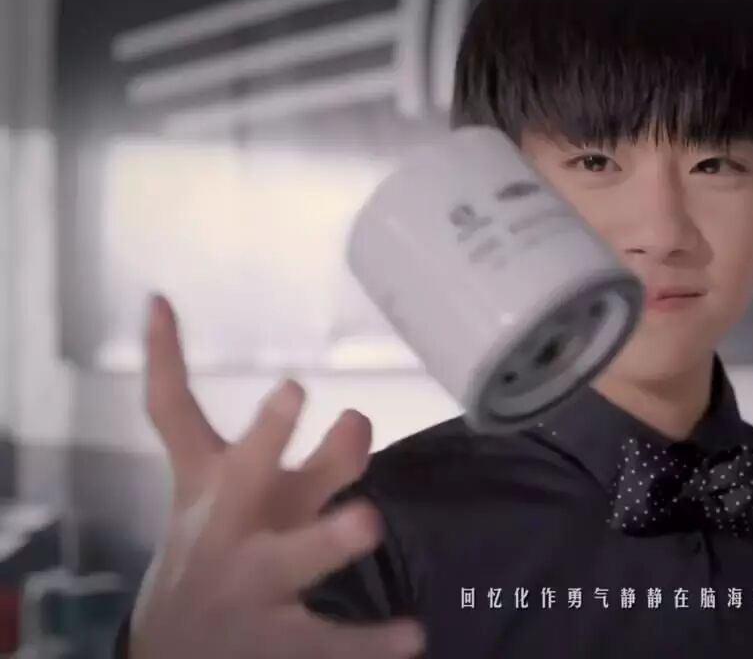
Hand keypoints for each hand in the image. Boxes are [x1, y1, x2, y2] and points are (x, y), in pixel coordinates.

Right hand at [128, 295, 426, 657]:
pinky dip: (371, 640)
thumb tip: (324, 390)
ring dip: (325, 537)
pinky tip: (413, 636)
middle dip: (266, 436)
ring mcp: (253, 580)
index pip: (174, 416)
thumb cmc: (225, 544)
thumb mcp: (238, 492)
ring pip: (292, 556)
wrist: (178, 650)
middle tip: (292, 391)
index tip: (163, 303)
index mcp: (212, 484)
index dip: (166, 360)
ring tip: (365, 520)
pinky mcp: (282, 638)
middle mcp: (230, 525)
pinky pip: (331, 638)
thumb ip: (298, 447)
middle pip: (245, 474)